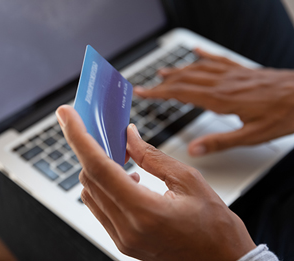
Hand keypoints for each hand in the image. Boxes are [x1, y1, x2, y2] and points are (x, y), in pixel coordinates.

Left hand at [56, 105, 255, 260]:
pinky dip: (104, 185)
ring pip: (91, 192)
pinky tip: (123, 176)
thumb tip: (129, 137)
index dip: (79, 137)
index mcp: (145, 212)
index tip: (67, 116)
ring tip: (114, 151)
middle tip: (95, 127)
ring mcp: (123, 238)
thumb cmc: (214, 227)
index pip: (99, 168)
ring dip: (96, 166)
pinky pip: (100, 207)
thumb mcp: (189, 180)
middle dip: (87, 147)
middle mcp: (127, 229)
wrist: (222, 260)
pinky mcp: (123, 240)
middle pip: (90, 178)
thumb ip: (152, 156)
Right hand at [134, 49, 293, 155]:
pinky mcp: (241, 70)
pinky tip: (196, 52)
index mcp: (221, 99)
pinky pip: (218, 59)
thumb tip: (194, 150)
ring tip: (163, 72)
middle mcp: (223, 83)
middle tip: (146, 85)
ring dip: (178, 70)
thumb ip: (219, 142)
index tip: (143, 91)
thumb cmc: (283, 115)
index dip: (159, 92)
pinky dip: (203, 55)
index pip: (181, 93)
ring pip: (198, 68)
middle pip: (185, 79)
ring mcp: (232, 74)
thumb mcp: (250, 136)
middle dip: (162, 82)